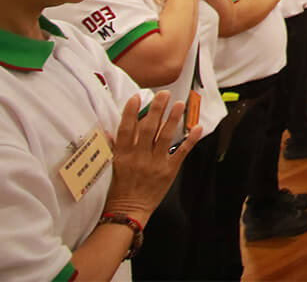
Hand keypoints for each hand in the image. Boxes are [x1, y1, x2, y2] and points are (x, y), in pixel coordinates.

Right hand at [102, 91, 201, 225]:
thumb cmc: (120, 189)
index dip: (130, 113)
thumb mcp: (112, 167)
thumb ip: (114, 148)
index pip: (126, 130)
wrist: (129, 211)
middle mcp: (139, 157)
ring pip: (165, 137)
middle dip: (156, 110)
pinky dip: (190, 140)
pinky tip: (197, 128)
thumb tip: (109, 131)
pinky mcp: (169, 171)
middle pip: (148, 129)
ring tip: (179, 104)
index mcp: (123, 156)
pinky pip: (180, 152)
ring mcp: (155, 164)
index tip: (137, 97)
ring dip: (173, 119)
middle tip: (164, 94)